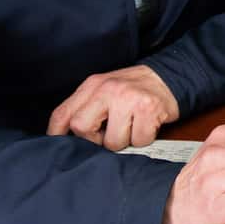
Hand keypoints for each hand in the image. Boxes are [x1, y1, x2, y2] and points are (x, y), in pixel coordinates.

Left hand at [47, 65, 179, 150]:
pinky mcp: (149, 109)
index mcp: (92, 86)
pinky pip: (138, 141)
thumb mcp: (104, 91)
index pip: (63, 113)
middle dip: (95, 140)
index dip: (56, 134)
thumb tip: (66, 136)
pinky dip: (143, 139)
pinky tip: (146, 125)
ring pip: (112, 141)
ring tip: (132, 127)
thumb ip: (86, 109)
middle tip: (108, 134)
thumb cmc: (133, 90)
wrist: (168, 78)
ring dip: (124, 141)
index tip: (59, 145)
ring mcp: (128, 99)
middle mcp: (108, 89)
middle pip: (82, 128)